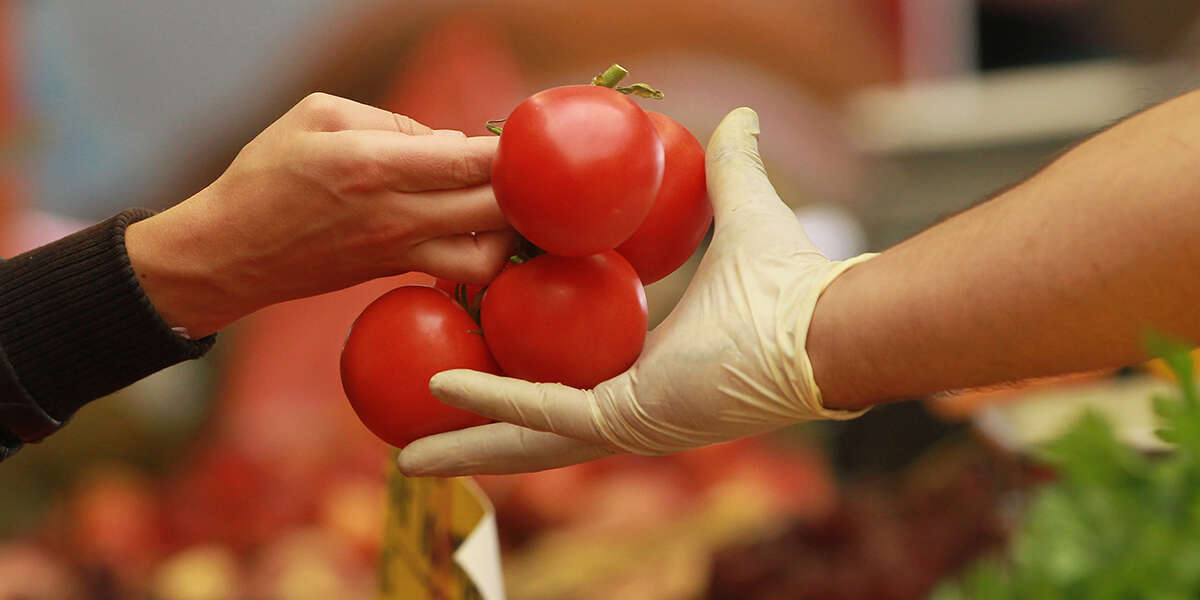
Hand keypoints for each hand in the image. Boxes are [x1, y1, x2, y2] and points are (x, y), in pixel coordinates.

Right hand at [125, 93, 511, 336]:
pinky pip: (461, 270)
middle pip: (493, 211)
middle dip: (524, 190)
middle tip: (530, 171)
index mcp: (375, 166)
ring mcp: (401, 252)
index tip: (524, 140)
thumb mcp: (318, 115)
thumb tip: (452, 142)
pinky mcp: (399, 271)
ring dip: (511, 232)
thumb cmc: (267, 174)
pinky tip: (484, 225)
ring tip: (509, 204)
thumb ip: (391, 120)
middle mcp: (396, 215)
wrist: (231, 252)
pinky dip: (485, 250)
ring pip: (488, 258)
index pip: (468, 162)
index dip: (509, 152)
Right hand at [396, 107, 873, 475]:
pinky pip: (543, 410)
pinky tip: (440, 389)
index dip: (513, 377)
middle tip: (413, 439)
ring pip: (525, 438)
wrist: (822, 324)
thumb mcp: (739, 214)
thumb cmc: (788, 282)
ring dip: (463, 443)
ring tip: (402, 453)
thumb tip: (739, 115)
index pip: (561, 380)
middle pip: (531, 429)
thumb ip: (729, 168)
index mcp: (642, 371)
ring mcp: (625, 423)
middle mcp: (628, 408)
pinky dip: (490, 401)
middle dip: (472, 438)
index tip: (465, 359)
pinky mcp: (625, 421)